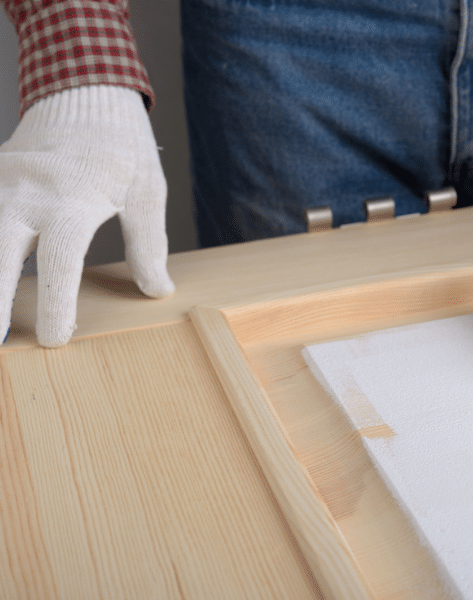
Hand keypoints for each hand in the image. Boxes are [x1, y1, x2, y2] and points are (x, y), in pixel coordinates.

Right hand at [0, 85, 173, 346]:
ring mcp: (0, 181)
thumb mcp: (147, 191)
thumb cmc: (122, 146)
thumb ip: (148, 243)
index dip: (57, 306)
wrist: (84, 92)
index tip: (56, 339)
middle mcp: (27, 190)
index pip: (60, 262)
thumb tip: (157, 289)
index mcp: (73, 197)